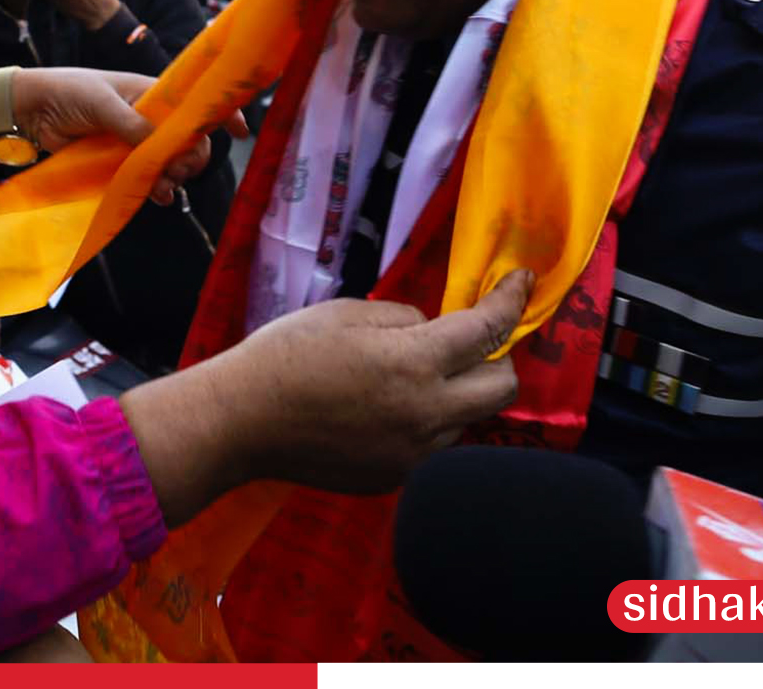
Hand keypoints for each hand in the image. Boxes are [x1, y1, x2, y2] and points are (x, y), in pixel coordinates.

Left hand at [0, 67, 246, 204]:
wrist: (31, 112)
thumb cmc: (67, 92)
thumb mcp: (99, 100)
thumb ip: (129, 121)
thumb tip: (157, 143)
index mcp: (152, 93)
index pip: (196, 101)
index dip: (221, 114)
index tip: (241, 131)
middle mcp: (150, 118)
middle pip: (189, 141)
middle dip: (192, 157)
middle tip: (177, 169)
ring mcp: (136, 142)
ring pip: (171, 163)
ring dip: (175, 177)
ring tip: (163, 184)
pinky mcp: (119, 163)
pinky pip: (149, 180)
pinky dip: (157, 189)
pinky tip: (156, 196)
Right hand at [121, 270, 526, 526]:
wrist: (241, 422)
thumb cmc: (285, 356)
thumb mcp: (346, 314)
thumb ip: (404, 320)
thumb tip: (433, 332)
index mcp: (412, 363)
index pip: (486, 330)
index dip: (510, 301)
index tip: (521, 284)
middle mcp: (425, 414)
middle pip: (502, 388)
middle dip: (496, 359)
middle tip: (469, 343)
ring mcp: (413, 453)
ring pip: (465, 419)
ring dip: (454, 394)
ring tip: (403, 379)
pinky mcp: (395, 478)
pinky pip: (430, 446)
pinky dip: (421, 423)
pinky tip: (377, 410)